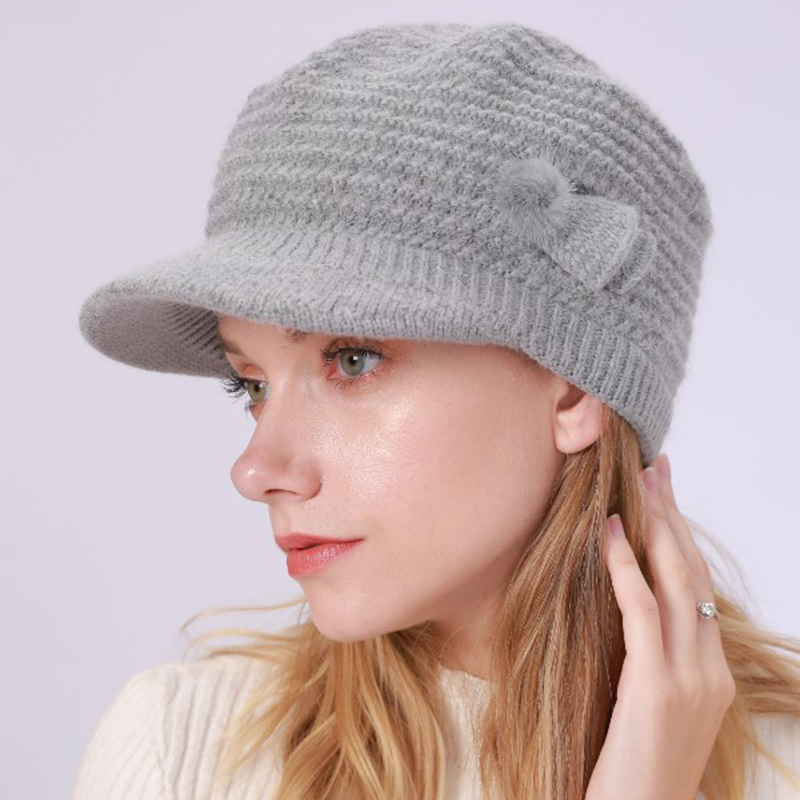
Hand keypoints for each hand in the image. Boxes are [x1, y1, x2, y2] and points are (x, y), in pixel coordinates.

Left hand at [584, 453, 736, 799]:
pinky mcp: (656, 689)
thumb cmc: (630, 769)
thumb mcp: (647, 708)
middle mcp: (710, 672)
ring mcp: (690, 680)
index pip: (700, 590)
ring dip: (658, 528)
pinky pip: (642, 612)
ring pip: (678, 584)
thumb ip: (647, 662)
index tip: (667, 496)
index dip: (684, 539)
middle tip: (659, 470)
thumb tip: (623, 611)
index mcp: (712, 675)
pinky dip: (625, 567)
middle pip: (694, 575)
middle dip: (674, 518)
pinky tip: (609, 533)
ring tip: (641, 484)